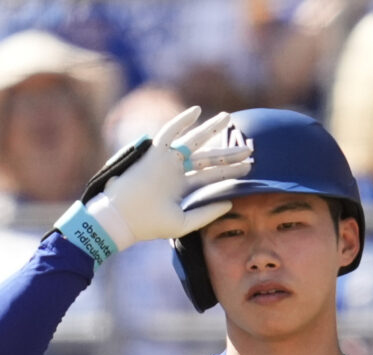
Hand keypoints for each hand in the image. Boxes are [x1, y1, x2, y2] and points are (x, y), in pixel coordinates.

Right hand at [65, 107, 253, 256]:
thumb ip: (207, 213)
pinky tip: (197, 112)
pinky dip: (181, 121)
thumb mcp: (184, 222)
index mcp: (183, 187)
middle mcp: (177, 171)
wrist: (122, 219)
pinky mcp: (154, 153)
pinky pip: (169, 133)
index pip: (211, 175)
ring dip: (210, 129)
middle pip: (207, 157)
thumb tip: (230, 202)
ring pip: (193, 141)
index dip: (231, 170)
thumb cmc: (149, 225)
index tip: (250, 165)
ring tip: (229, 118)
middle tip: (249, 147)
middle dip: (228, 152)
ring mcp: (166, 160)